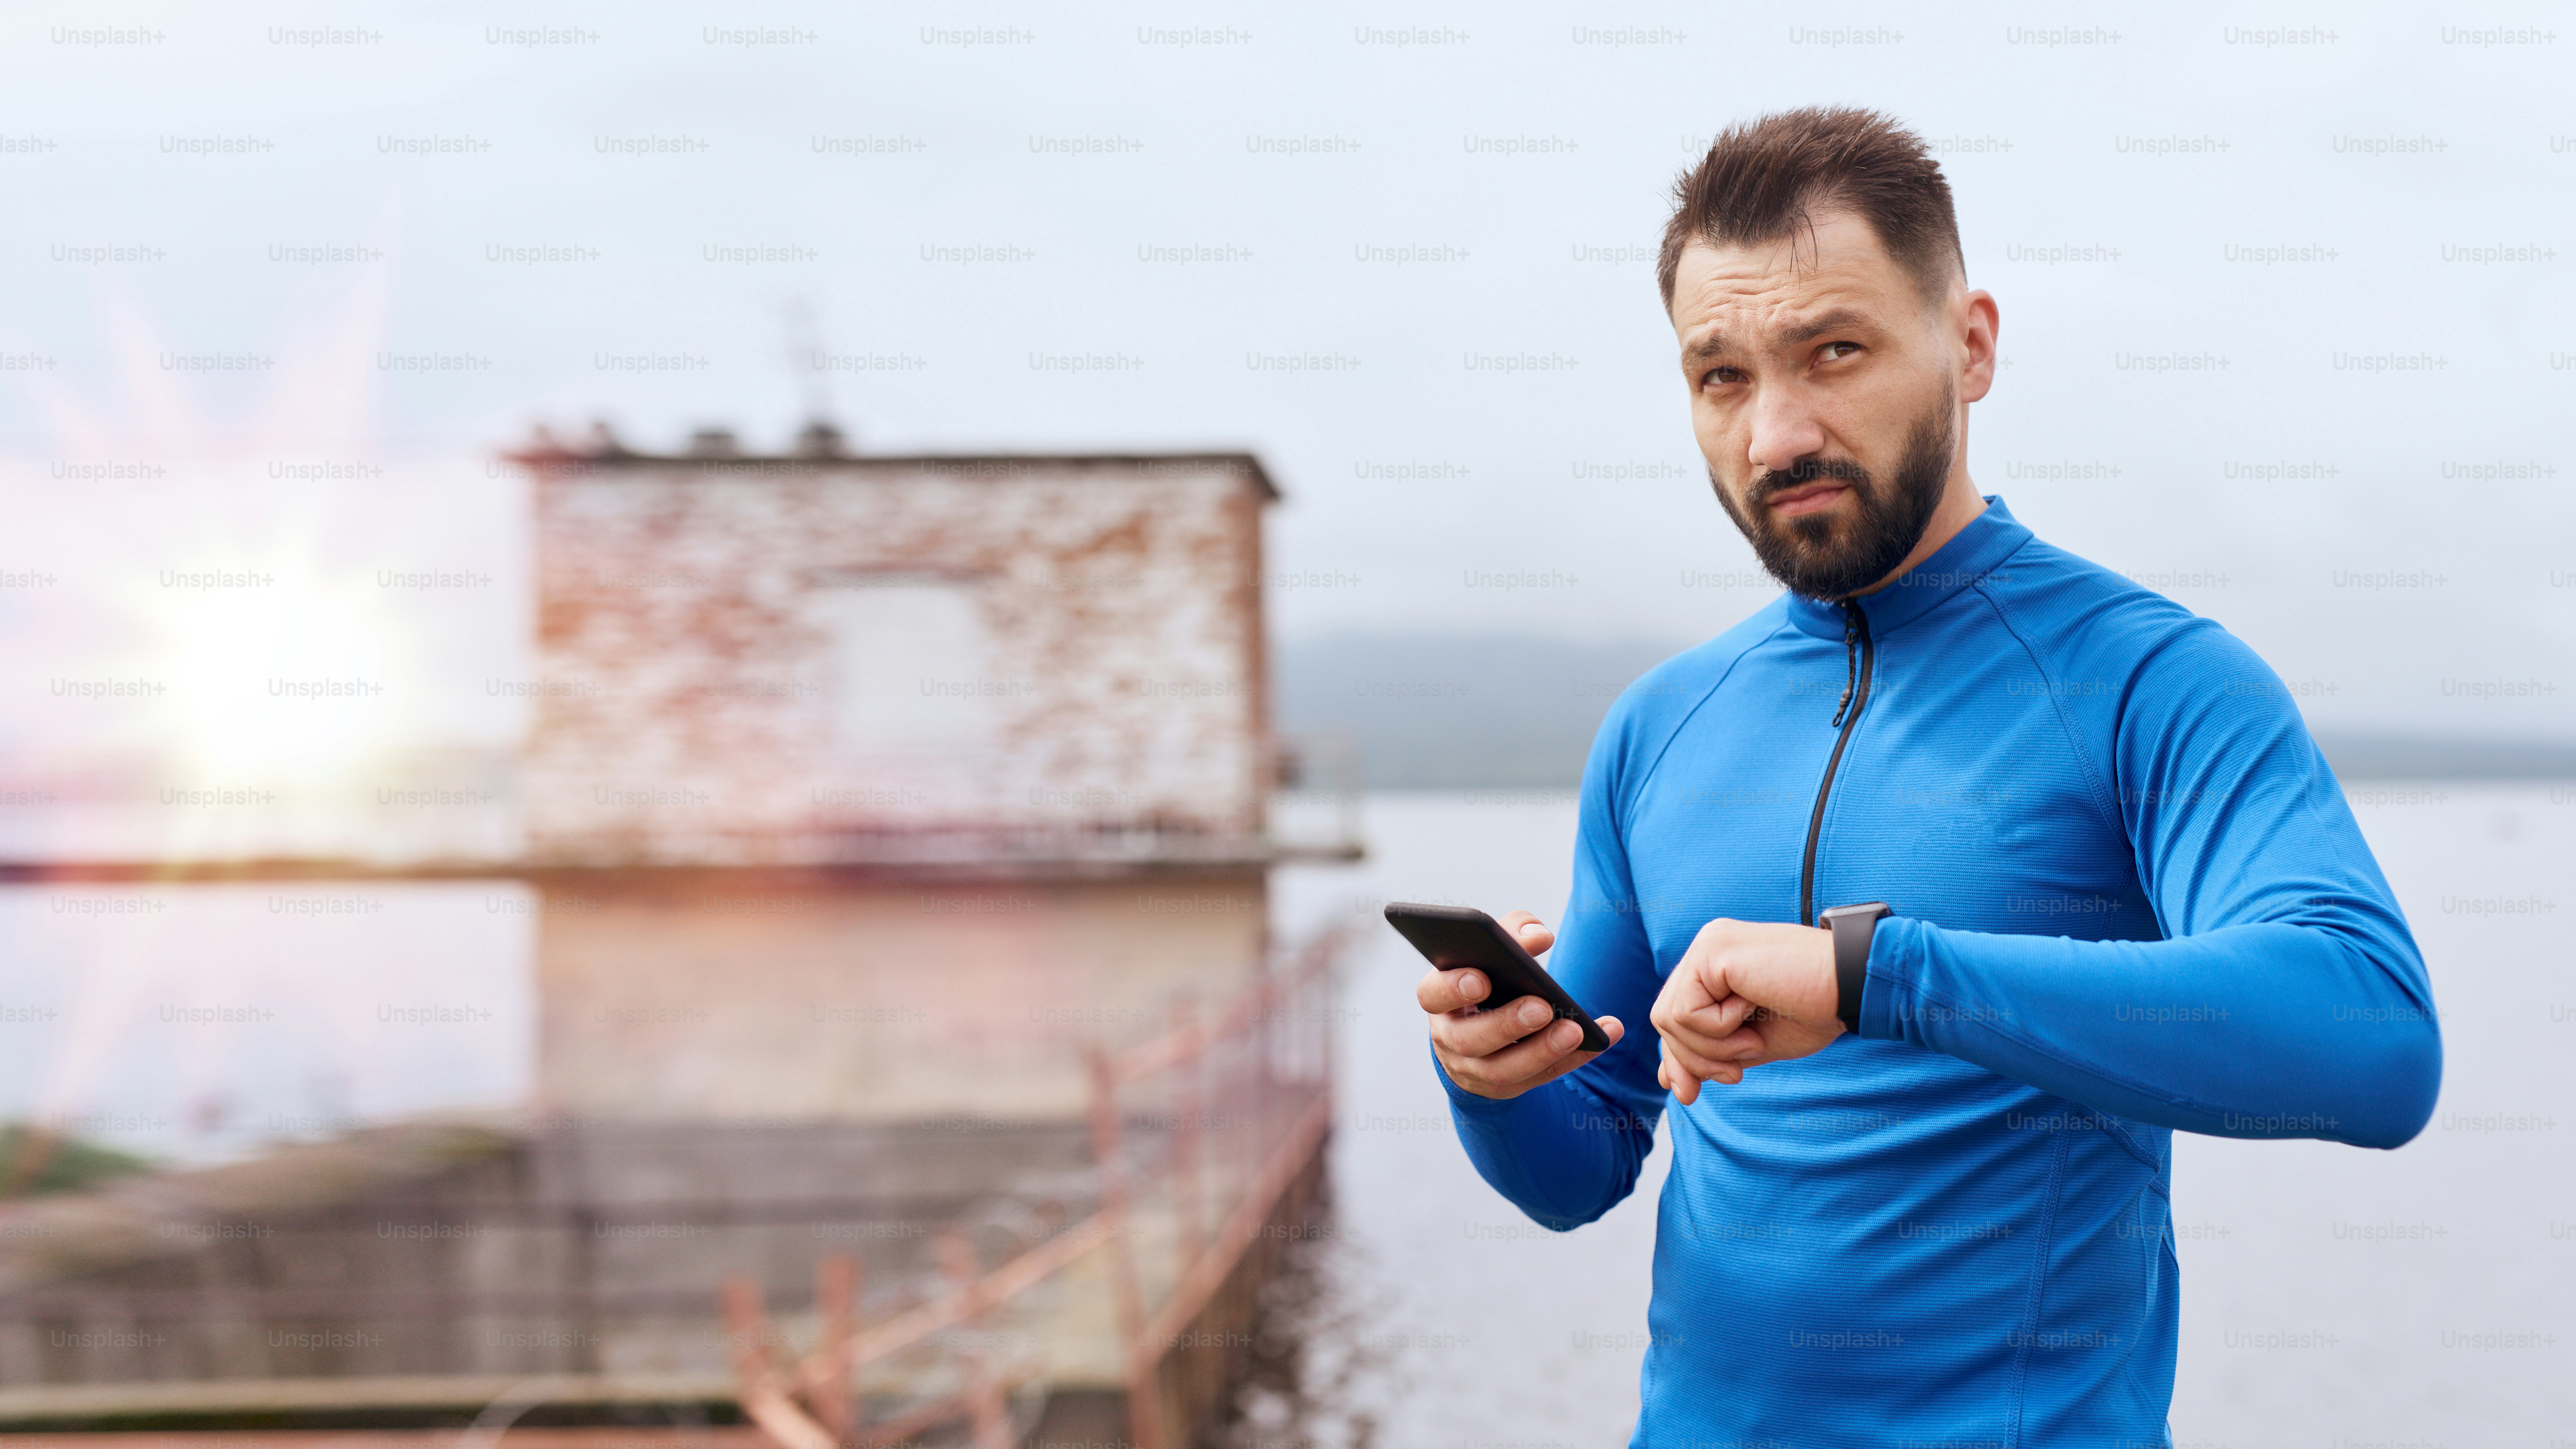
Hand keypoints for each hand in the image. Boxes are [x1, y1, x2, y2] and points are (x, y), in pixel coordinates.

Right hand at [1417, 910, 1625, 1100]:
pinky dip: (1573, 1059)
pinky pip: (1540, 1078)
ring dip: (1542, 1051)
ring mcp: (1474, 1070)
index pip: (1433, 995)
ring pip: (1503, 1070)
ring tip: (1576, 1030)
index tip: (1483, 978)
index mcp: (1440, 999)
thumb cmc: (1486, 980)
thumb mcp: (1489, 953)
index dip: (1453, 988)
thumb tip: (1539, 935)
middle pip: (1470, 1039)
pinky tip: (1602, 1039)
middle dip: (1507, 1024)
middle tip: (1542, 1007)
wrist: (1478, 1031)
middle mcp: (1450, 1039)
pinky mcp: (1506, 1087)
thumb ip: (1510, 933)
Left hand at [1651, 918, 1841, 1104]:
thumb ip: (1710, 1055)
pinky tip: (1752, 1016)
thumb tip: (1667, 1081)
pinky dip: (1719, 1030)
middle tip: (1736, 1073)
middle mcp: (1706, 948)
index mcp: (1715, 966)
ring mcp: (1707, 945)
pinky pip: (1686, 1011)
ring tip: (1753, 1042)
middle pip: (1664, 1019)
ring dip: (1712, 1048)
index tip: (1691, 1093)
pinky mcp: (1712, 950)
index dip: (1678, 1058)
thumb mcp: (1750, 1044)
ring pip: (1669, 1018)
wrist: (1852, 986)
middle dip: (1693, 1060)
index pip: (1673, 1017)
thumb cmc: (1813, 1012)